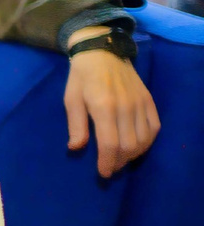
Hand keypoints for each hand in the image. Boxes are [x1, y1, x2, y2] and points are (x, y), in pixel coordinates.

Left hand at [63, 46, 156, 178]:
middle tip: (110, 168)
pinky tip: (137, 147)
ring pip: (144, 139)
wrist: (102, 51)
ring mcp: (140, 103)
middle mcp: (125, 107)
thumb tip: (76, 148)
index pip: (110, 143)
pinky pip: (154, 127)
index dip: (107, 162)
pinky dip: (148, 142)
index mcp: (103, 107)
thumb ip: (75, 125)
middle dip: (119, 162)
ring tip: (121, 159)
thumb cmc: (81, 77)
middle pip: (129, 145)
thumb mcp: (71, 99)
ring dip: (133, 155)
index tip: (103, 173)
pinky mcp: (149, 100)